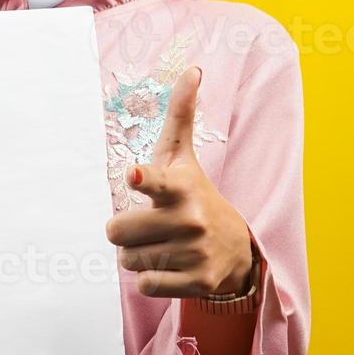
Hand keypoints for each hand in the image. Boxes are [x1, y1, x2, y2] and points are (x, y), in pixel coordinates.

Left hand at [105, 66, 256, 298]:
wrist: (237, 248)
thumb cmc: (195, 194)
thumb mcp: (184, 157)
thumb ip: (181, 115)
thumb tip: (192, 69)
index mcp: (179, 186)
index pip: (155, 180)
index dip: (142, 177)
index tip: (133, 174)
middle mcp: (188, 218)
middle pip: (117, 231)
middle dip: (125, 232)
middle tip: (149, 226)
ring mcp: (193, 252)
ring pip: (128, 261)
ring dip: (137, 256)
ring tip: (163, 245)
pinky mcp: (196, 282)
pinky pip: (145, 285)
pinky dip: (150, 279)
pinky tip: (171, 267)